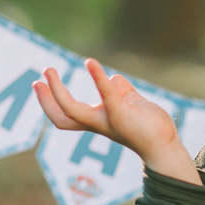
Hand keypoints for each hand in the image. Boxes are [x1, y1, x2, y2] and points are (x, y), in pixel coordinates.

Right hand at [33, 58, 198, 183]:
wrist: (166, 142)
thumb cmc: (150, 125)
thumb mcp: (130, 102)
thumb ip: (119, 89)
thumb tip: (111, 78)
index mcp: (98, 121)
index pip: (66, 114)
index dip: (49, 101)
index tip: (39, 83)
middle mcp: (98, 124)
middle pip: (63, 118)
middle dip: (47, 100)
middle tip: (37, 79)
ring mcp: (107, 122)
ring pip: (72, 111)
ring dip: (57, 92)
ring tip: (48, 71)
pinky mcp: (121, 116)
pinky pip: (105, 96)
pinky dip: (97, 79)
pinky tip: (90, 62)